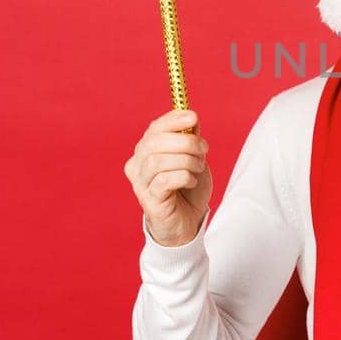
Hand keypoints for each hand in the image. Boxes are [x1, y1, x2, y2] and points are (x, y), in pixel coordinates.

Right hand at [124, 109, 212, 246]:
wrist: (188, 222)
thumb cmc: (188, 189)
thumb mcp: (193, 159)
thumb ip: (190, 139)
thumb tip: (191, 119)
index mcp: (146, 151)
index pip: (153, 129)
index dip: (173, 120)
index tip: (193, 117)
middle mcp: (137, 165)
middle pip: (153, 143)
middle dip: (184, 142)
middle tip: (203, 149)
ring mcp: (140, 184)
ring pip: (157, 161)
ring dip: (185, 160)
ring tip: (198, 167)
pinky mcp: (149, 201)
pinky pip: (163, 180)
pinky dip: (183, 177)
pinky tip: (191, 182)